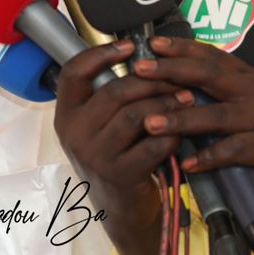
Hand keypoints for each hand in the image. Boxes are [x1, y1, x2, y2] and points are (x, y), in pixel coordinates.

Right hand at [54, 41, 193, 213]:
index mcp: (66, 115)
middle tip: (177, 77)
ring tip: (187, 98)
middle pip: (113, 92)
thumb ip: (107, 96)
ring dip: (167, 104)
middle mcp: (74, 134)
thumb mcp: (98, 126)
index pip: (73, 73)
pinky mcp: (120, 174)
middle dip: (151, 81)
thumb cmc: (115, 156)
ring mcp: (95, 155)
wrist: (120, 208)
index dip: (100, 54)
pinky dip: (173, 134)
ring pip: (136, 115)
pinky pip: (153, 144)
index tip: (130, 46)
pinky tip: (184, 130)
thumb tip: (140, 55)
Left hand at [134, 35, 253, 209]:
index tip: (152, 43)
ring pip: (214, 115)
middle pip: (207, 75)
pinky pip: (232, 151)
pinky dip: (208, 157)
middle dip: (170, 71)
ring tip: (148, 123)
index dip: (180, 47)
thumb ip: (222, 91)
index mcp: (247, 77)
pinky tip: (186, 162)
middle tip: (138, 70)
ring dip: (179, 119)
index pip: (210, 55)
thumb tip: (176, 85)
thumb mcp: (251, 102)